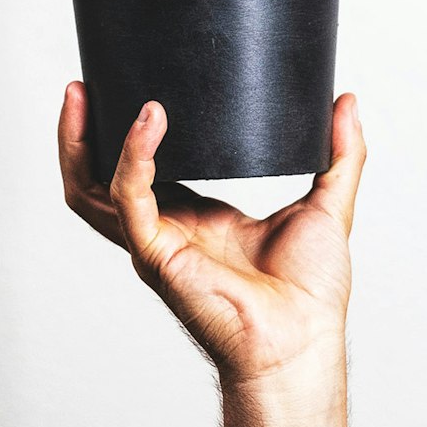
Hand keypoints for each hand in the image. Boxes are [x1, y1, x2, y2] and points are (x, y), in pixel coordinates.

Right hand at [58, 85, 364, 426]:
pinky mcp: (159, 254)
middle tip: (81, 86)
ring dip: (78, 144)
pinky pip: (130, 199)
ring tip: (82, 95)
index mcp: (196, 218)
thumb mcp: (329, 202)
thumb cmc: (312, 292)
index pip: (146, 170)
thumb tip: (347, 99)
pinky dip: (133, 158)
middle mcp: (168, 229)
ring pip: (92, 192)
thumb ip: (341, 150)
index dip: (130, 133)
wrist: (304, 339)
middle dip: (81, 135)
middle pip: (98, 180)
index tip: (129, 87)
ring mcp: (157, 243)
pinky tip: (150, 120)